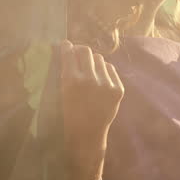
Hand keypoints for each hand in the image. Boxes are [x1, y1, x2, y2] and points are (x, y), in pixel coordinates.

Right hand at [60, 41, 123, 177]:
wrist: (87, 134)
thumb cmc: (69, 113)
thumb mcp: (61, 91)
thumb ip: (64, 70)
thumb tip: (65, 48)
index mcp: (71, 80)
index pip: (70, 52)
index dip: (67, 47)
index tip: (66, 46)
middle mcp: (90, 79)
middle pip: (86, 51)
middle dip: (80, 51)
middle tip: (77, 55)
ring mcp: (106, 84)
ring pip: (99, 58)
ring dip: (92, 62)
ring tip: (89, 71)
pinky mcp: (118, 89)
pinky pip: (110, 69)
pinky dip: (104, 71)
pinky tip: (99, 80)